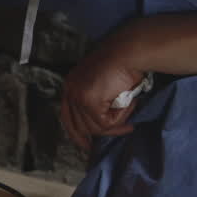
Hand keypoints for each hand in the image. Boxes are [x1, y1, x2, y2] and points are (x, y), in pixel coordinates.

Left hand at [60, 28, 146, 151]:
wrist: (129, 51)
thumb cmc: (123, 65)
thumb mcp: (104, 85)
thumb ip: (98, 102)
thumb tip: (101, 127)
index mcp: (70, 85)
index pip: (67, 117)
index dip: (76, 134)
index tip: (87, 145)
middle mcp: (70, 90)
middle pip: (79, 126)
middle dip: (101, 133)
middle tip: (124, 129)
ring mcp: (78, 96)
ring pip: (94, 127)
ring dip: (115, 123)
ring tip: (129, 110)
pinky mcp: (89, 100)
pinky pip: (105, 123)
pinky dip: (120, 118)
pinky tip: (129, 104)